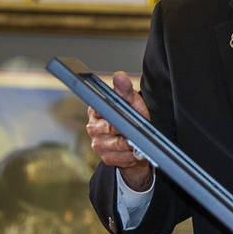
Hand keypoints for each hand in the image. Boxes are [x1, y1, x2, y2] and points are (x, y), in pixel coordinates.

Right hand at [86, 71, 153, 190]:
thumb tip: (119, 76)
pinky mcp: (106, 158)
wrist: (135, 142)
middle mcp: (93, 127)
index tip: (125, 113)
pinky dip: (132, 155)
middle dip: (127, 128)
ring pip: (118, 144)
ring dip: (131, 144)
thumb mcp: (131, 102)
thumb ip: (125, 90)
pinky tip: (136, 152)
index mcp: (96, 110)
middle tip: (137, 129)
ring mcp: (98, 144)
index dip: (116, 111)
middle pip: (110, 128)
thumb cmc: (130, 118)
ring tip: (140, 142)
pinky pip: (121, 158)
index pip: (102, 109)